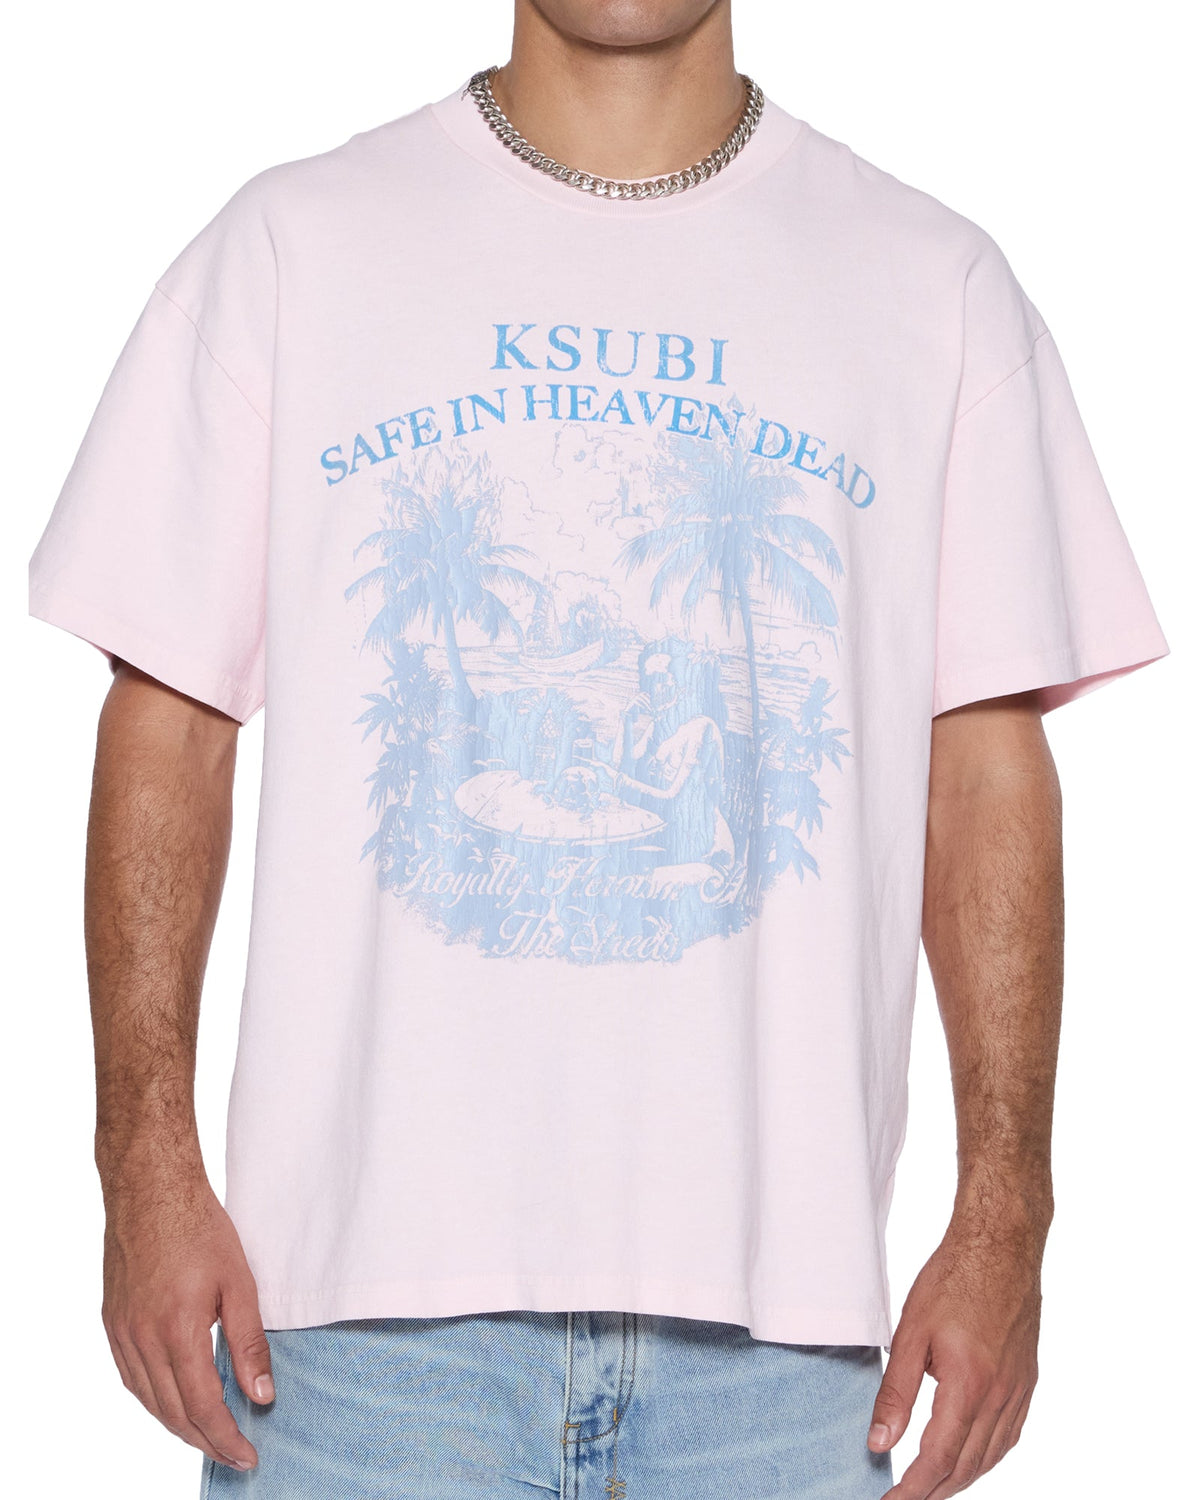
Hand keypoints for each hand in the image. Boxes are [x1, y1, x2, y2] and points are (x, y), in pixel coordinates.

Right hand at [101, 1170, 273, 1471]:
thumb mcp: (240, 1282)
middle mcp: (142, 1339)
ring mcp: (122, 1332)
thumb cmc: (200, 1227)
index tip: (247, 1455)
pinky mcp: (113, 1322)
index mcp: (177, 1330)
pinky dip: (155, 1399)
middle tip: (235, 1455)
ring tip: (210, 1436)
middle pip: (173, 1412)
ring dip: (179, 1425)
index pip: (203, 1405)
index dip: (226, 1437)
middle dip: (205, 1440)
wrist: (151, 1188)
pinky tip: (174, 1401)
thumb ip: (249, 1342)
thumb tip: (261, 1395)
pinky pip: (132, 1378)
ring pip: (149, 1400)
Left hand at [869, 1220, 1042, 1498]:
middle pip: (966, 1467)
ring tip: (931, 1488)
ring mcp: (1019, 1390)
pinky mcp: (1027, 1380)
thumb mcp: (910, 1332)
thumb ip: (895, 1392)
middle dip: (934, 1492)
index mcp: (969, 1386)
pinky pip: (1009, 1435)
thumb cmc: (953, 1278)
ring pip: (990, 1456)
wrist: (1002, 1245)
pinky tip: (970, 1456)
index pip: (938, 1460)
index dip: (912, 1491)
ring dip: (960, 1479)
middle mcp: (1000, 1397)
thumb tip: (879, 1441)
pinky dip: (986, 1456)